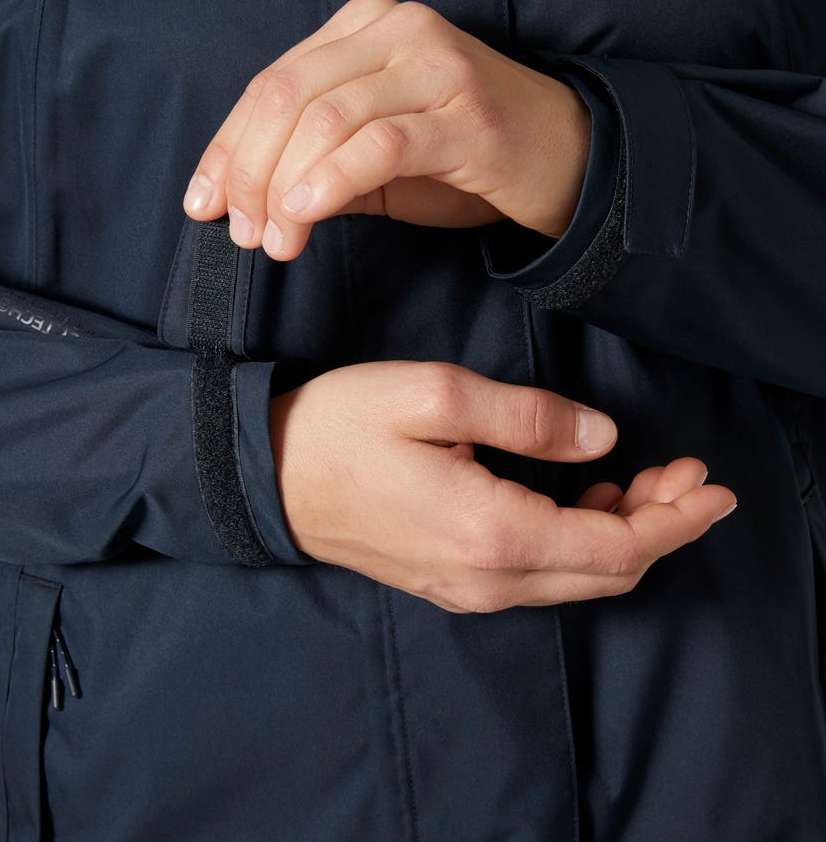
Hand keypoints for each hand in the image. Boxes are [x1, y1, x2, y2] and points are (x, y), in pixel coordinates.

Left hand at [184, 0, 590, 258]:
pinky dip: (330, 183)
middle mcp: (395, 32)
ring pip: (326, 119)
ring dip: (284, 188)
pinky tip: (303, 217)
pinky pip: (378, 144)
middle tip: (240, 232)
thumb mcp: (375, 157)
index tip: (202, 203)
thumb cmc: (461, 157)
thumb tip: (247, 200)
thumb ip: (315, 163)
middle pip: (288, 97)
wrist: (562, 158)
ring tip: (273, 241)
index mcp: (364, 29)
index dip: (227, 147)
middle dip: (249, 172)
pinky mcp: (463, 113)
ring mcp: (432, 66)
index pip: (271, 85)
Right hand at [269, 361, 736, 611]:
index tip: (713, 484)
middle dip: (660, 525)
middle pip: (606, 572)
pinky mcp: (452, 581)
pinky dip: (580, 545)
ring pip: (576, 578)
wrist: (271, 477)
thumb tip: (601, 438)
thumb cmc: (344, 428)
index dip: (676, 519)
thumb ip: (529, 418)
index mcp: (492, 532)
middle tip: (685, 473)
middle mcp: (489, 579)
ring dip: (622, 535)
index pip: (616, 548)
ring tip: (644, 481)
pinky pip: (540, 576)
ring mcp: (469, 588)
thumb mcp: (435, 395)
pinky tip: (585, 501)